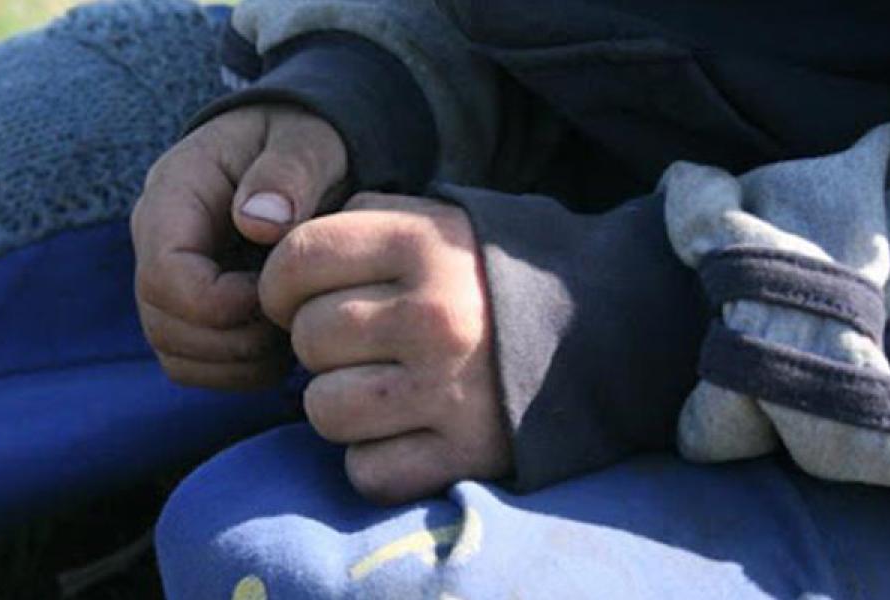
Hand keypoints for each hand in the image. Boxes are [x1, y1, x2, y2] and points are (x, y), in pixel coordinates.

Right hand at [131, 105, 347, 389]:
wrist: (299, 151)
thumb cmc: (304, 142)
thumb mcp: (308, 141)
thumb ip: (288, 172)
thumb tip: (258, 222)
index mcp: (173, 193)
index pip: (164, 274)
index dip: (221, 305)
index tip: (278, 296)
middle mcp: (156, 240)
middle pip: (163, 324)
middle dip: (232, 341)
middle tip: (294, 321)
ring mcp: (167, 278)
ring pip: (174, 353)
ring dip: (237, 362)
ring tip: (291, 332)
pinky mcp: (187, 309)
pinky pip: (192, 365)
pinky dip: (237, 372)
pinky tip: (281, 346)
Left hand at [260, 193, 509, 503]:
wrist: (609, 332)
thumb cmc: (494, 276)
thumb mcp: (442, 222)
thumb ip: (364, 221)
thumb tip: (280, 252)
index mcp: (424, 245)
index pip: (297, 259)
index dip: (281, 283)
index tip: (298, 298)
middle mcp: (434, 315)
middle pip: (307, 337)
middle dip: (319, 345)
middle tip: (360, 346)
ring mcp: (450, 391)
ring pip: (323, 409)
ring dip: (338, 404)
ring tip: (380, 389)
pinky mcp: (466, 456)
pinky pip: (366, 470)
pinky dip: (374, 459)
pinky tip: (406, 432)